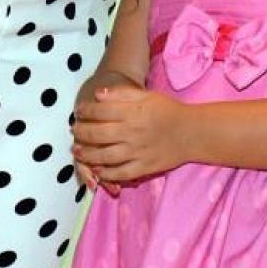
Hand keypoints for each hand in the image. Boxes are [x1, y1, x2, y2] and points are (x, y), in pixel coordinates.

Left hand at [71, 85, 192, 182]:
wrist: (192, 132)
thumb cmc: (167, 110)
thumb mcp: (145, 95)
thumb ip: (121, 93)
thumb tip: (97, 95)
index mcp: (132, 112)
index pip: (100, 111)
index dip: (85, 112)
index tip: (79, 112)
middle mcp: (132, 132)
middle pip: (98, 134)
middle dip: (81, 133)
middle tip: (74, 131)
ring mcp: (138, 152)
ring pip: (105, 156)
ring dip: (87, 154)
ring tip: (77, 151)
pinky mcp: (144, 168)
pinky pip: (120, 173)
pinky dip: (106, 173)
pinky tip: (97, 169)